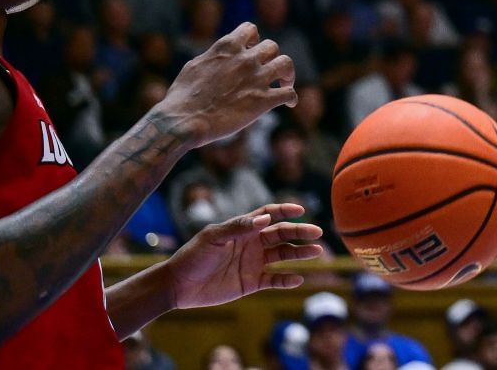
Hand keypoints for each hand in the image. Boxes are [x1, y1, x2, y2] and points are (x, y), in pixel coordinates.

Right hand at [157, 23, 296, 144]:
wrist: (183, 122)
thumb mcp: (195, 66)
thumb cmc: (181, 97)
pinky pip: (289, 94)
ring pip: (286, 64)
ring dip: (287, 73)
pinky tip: (289, 104)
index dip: (253, 39)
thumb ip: (213, 57)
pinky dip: (292, 98)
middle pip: (272, 46)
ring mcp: (256, 79)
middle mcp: (245, 59)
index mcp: (227, 48)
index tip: (251, 50)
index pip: (250, 29)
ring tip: (285, 83)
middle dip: (270, 57)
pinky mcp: (263, 101)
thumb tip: (219, 55)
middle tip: (267, 70)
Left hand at [162, 203, 324, 309]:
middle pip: (282, 234)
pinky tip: (297, 279)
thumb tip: (266, 219)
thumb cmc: (193, 256)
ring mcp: (253, 263)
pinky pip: (274, 279)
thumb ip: (239, 227)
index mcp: (244, 229)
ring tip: (316, 253)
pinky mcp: (251, 282)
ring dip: (300, 253)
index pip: (269, 214)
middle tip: (317, 233)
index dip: (285, 210)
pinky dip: (286, 279)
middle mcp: (252, 243)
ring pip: (283, 255)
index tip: (301, 210)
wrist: (179, 286)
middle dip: (300, 232)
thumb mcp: (213, 237)